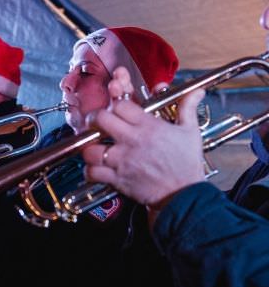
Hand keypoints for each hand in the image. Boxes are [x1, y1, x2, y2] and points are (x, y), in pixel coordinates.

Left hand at [83, 86, 205, 215]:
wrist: (184, 194)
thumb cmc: (186, 163)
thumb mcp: (190, 132)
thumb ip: (187, 108)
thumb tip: (196, 92)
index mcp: (148, 127)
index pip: (120, 105)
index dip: (115, 104)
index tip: (117, 111)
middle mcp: (131, 141)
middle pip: (100, 119)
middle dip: (95, 119)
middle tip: (97, 123)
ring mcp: (122, 161)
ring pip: (91, 148)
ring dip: (89, 147)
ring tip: (95, 147)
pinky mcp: (117, 179)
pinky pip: (92, 172)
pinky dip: (90, 170)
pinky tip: (95, 168)